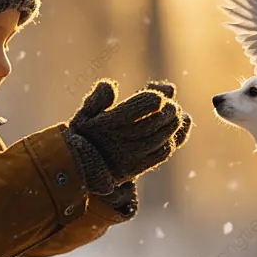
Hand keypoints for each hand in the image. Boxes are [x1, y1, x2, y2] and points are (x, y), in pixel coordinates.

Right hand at [63, 79, 188, 194]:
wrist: (80, 172)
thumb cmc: (84, 138)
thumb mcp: (84, 115)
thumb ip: (98, 98)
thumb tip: (113, 85)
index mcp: (109, 123)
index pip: (143, 106)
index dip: (155, 98)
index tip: (158, 97)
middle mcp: (121, 140)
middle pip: (157, 120)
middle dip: (169, 110)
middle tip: (172, 106)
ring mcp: (132, 156)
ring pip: (163, 137)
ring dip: (174, 125)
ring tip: (176, 116)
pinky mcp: (139, 168)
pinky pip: (162, 153)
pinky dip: (173, 141)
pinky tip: (173, 132)